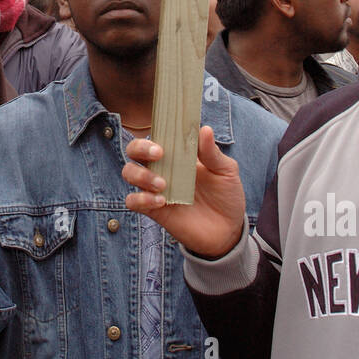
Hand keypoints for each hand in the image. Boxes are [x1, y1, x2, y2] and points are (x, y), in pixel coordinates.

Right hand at [122, 126, 245, 258]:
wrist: (228, 230)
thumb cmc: (226, 195)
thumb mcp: (226, 171)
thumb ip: (213, 153)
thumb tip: (205, 129)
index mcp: (178, 154)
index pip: (157, 136)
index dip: (155, 131)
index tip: (165, 135)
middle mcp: (163, 168)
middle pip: (134, 150)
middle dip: (140, 148)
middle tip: (159, 154)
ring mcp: (156, 189)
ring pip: (130, 173)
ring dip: (141, 175)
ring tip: (163, 184)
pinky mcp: (154, 210)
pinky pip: (133, 201)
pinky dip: (141, 199)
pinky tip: (161, 201)